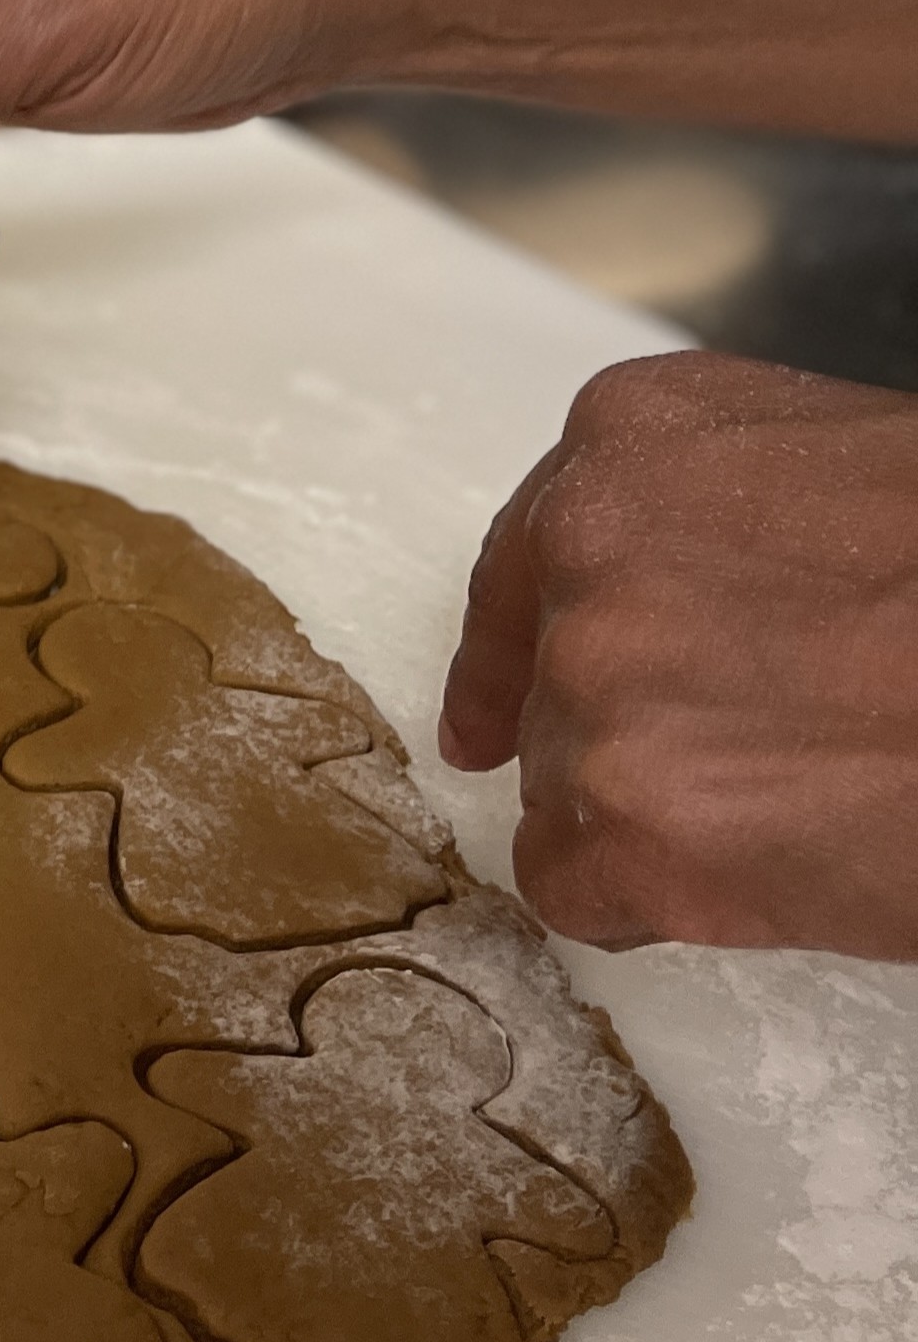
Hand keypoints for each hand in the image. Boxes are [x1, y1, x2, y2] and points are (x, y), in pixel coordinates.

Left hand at [440, 350, 917, 957]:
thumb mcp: (853, 478)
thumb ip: (724, 526)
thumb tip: (680, 613)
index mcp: (637, 439)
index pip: (529, 551)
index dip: (513, 647)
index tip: (487, 718)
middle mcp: (588, 549)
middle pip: (554, 684)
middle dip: (640, 737)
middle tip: (766, 759)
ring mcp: (594, 686)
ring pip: (569, 788)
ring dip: (669, 817)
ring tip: (817, 792)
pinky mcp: (616, 819)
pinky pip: (574, 887)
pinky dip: (657, 902)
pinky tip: (774, 866)